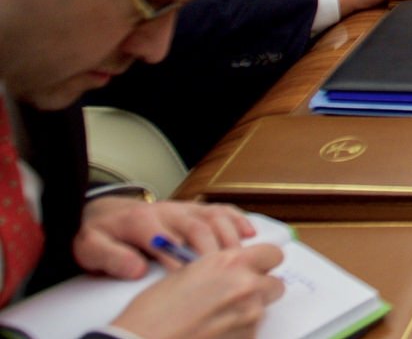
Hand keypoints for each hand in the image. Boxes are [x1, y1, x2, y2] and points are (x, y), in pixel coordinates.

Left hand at [76, 198, 254, 279]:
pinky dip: (237, 218)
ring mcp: (182, 207)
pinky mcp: (192, 208)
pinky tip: (248, 233)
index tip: (188, 278)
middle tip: (223, 272)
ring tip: (240, 257)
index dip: (178, 258)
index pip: (164, 238)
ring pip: (213, 216)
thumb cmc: (98, 234)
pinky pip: (219, 209)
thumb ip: (110, 257)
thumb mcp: (90, 247)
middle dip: (212, 249)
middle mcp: (165, 210)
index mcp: (139, 221)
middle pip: (197, 226)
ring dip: (229, 236)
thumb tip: (136, 270)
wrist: (100, 213)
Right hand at [109, 242, 285, 338]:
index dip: (264, 262)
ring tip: (215, 318)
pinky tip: (213, 332)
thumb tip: (234, 269)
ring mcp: (249, 316)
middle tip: (237, 296)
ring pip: (263, 309)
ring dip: (247, 311)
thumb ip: (219, 268)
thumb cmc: (152, 313)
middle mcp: (246, 286)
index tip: (257, 268)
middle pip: (275, 284)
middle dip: (260, 289)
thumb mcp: (186, 274)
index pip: (273, 254)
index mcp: (230, 263)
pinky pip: (252, 331)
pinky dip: (238, 331)